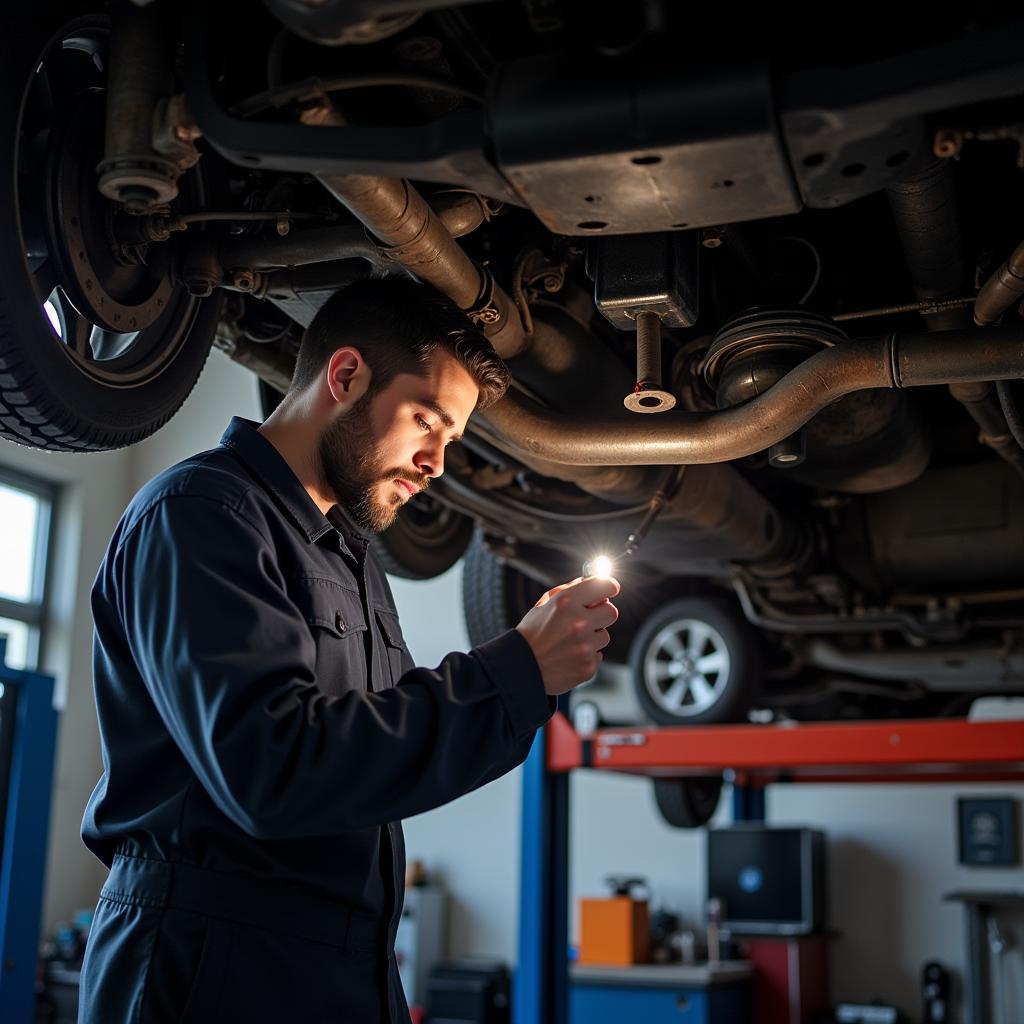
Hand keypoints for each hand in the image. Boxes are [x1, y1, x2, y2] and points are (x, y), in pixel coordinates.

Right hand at [516, 575, 619, 695]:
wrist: (521, 666)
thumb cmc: (532, 632)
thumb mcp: (545, 603)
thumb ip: (570, 589)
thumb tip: (592, 579)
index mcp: (566, 602)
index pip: (604, 586)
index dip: (609, 586)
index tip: (610, 589)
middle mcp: (578, 623)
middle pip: (612, 611)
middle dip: (602, 612)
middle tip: (590, 616)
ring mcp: (584, 647)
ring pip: (604, 635)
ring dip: (592, 636)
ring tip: (571, 640)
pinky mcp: (588, 666)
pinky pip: (598, 654)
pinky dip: (587, 654)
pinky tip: (570, 654)